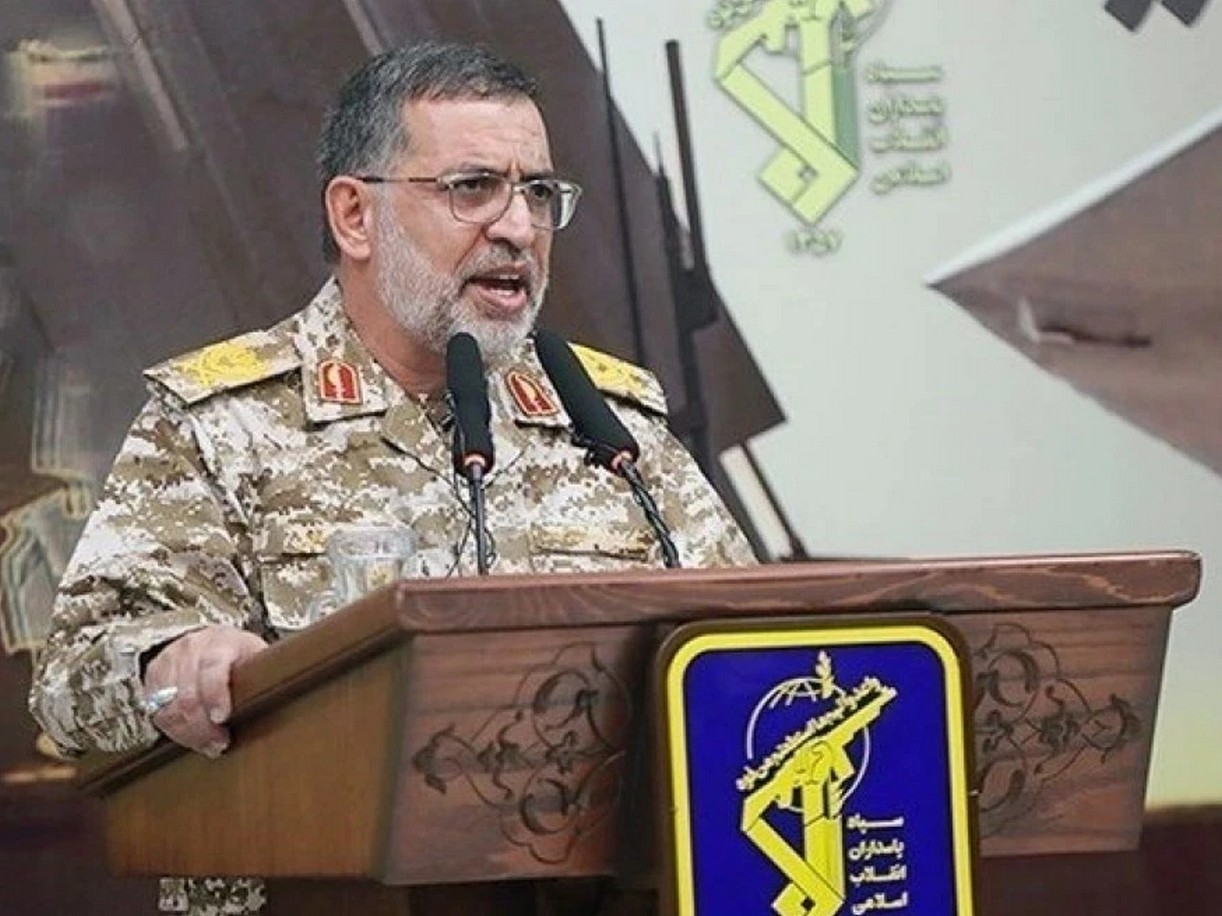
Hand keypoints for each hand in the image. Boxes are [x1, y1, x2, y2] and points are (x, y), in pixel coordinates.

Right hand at [142, 625, 267, 756]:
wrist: (210, 639)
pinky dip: (173, 729)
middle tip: (219, 743)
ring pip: (169, 706)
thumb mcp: (257, 655)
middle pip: (188, 695)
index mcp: (221, 642)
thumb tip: (279, 694)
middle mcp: (192, 648)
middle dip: (203, 727)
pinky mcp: (153, 675)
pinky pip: (156, 711)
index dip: (215, 695)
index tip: (221, 718)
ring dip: (188, 733)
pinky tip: (190, 736)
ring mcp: (170, 660)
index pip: (213, 668)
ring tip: (207, 744)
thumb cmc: (239, 653)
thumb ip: (263, 673)